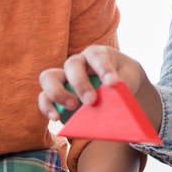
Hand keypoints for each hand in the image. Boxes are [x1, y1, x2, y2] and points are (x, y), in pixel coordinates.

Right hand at [37, 45, 157, 125]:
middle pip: (72, 64)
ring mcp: (64, 76)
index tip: (112, 83)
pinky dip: (47, 107)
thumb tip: (114, 107)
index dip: (103, 68)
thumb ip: (121, 90)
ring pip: (49, 77)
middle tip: (91, 101)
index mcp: (97, 54)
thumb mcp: (128, 81)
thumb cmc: (124, 79)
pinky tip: (56, 117)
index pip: (96, 55)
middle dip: (80, 83)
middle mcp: (78, 62)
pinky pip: (44, 97)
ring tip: (73, 107)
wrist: (120, 83)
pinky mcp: (56, 93)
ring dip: (58, 93)